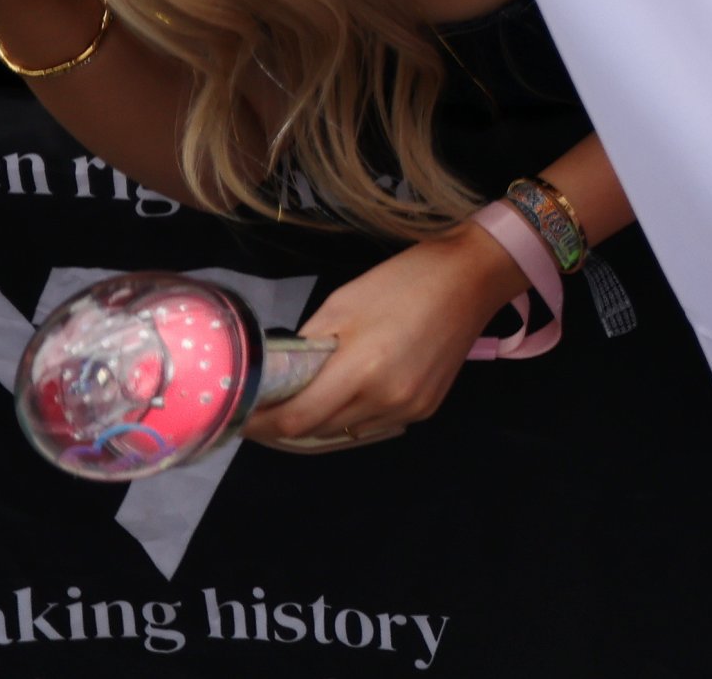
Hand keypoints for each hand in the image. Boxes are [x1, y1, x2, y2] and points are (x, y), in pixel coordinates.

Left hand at [247, 221, 527, 451]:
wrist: (471, 278)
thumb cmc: (403, 281)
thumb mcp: (342, 304)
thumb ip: (309, 347)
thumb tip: (283, 376)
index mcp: (362, 370)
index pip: (297, 420)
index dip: (262, 424)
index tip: (240, 417)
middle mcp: (386, 400)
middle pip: (317, 432)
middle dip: (285, 423)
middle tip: (265, 406)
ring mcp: (409, 410)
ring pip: (345, 433)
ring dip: (318, 423)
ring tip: (302, 401)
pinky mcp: (425, 410)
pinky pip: (372, 425)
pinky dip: (351, 417)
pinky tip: (346, 395)